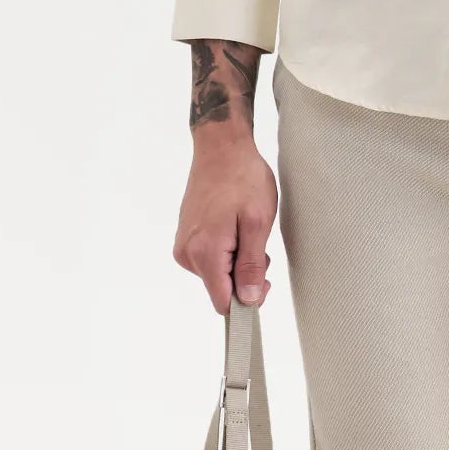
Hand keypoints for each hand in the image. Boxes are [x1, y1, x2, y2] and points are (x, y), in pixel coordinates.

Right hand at [173, 141, 276, 311]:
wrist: (221, 148)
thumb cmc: (242, 178)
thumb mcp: (257, 222)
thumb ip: (251, 265)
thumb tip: (247, 300)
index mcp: (204, 252)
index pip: (222, 302)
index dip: (246, 299)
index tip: (264, 281)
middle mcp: (187, 253)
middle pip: (221, 288)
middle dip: (245, 274)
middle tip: (258, 243)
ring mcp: (184, 245)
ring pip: (217, 274)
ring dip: (238, 260)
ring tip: (245, 229)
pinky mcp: (186, 237)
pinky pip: (210, 259)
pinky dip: (228, 250)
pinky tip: (234, 226)